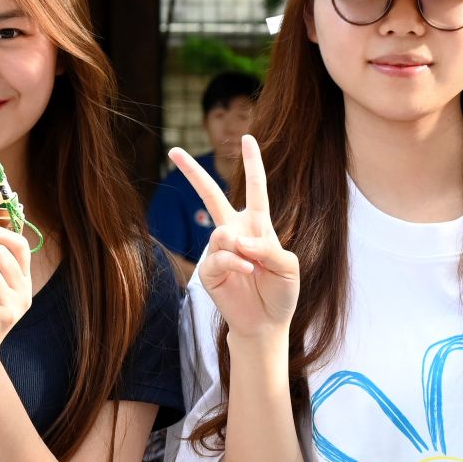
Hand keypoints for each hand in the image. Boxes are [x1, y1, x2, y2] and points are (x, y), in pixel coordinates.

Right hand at [170, 134, 300, 340]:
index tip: (247, 138)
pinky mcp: (209, 270)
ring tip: (254, 268)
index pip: (255, 188)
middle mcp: (234, 232)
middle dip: (192, 173)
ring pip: (221, 233)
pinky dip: (235, 264)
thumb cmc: (281, 292)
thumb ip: (269, 248)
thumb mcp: (288, 267)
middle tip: (174, 151)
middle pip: (211, 195)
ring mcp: (219, 250)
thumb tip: (238, 240)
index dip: (252, 163)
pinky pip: (218, 257)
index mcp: (257, 225)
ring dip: (240, 249)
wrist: (266, 323)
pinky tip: (246, 273)